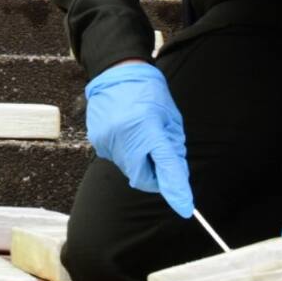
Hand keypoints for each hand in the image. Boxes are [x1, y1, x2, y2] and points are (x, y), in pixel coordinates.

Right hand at [85, 60, 193, 217]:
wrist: (116, 72)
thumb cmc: (149, 94)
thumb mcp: (170, 120)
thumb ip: (173, 153)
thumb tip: (176, 184)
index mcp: (147, 126)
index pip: (165, 165)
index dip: (176, 189)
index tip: (185, 208)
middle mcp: (123, 135)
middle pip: (142, 177)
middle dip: (154, 176)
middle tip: (158, 157)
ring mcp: (106, 138)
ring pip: (129, 169)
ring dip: (139, 163)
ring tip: (139, 135)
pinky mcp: (96, 139)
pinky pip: (116, 158)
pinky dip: (125, 153)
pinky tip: (125, 132)